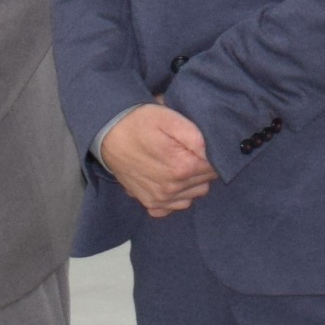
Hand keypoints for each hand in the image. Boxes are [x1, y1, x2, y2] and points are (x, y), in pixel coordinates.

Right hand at [99, 104, 219, 214]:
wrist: (108, 132)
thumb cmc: (140, 122)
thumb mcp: (170, 118)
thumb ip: (195, 136)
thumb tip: (214, 152)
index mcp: (182, 167)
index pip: (216, 167)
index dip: (212, 154)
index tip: (201, 144)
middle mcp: (172, 189)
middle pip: (206, 181)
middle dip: (202, 167)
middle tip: (188, 150)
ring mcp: (160, 199)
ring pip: (194, 194)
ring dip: (192, 181)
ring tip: (178, 162)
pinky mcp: (150, 203)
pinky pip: (175, 206)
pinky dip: (177, 196)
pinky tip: (169, 179)